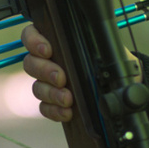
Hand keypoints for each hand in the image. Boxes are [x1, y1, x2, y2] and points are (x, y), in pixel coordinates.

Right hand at [21, 25, 143, 122]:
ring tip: (68, 99)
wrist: (118, 89)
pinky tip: (67, 112)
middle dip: (44, 71)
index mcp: (56, 43)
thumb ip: (96, 45)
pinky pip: (44, 107)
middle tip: (61, 78)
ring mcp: (47, 83)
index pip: (31, 35)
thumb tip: (97, 46)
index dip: (33, 41)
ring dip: (51, 93)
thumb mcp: (106, 51)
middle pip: (30, 63)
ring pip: (37, 87)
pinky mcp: (51, 103)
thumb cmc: (110, 64)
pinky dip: (54, 111)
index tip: (47, 51)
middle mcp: (48, 62)